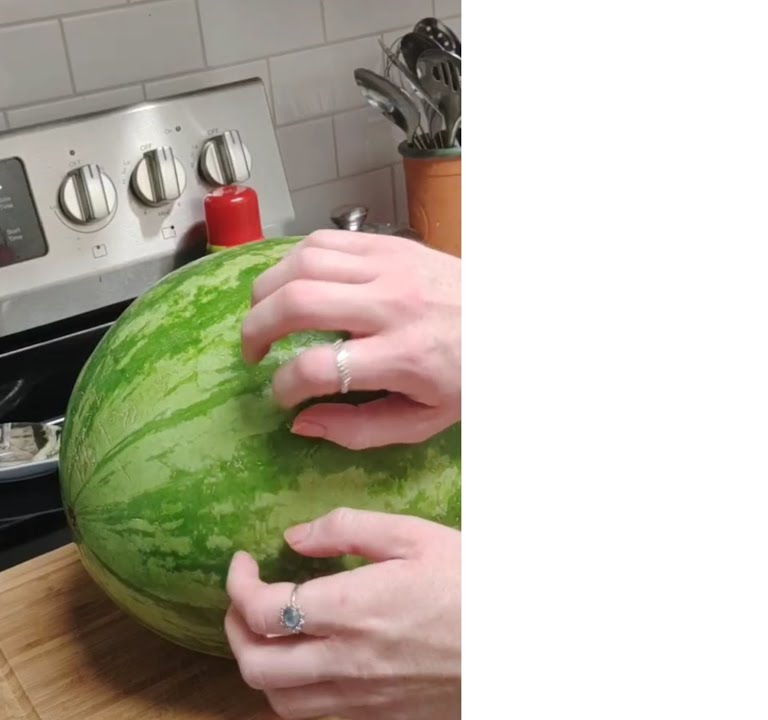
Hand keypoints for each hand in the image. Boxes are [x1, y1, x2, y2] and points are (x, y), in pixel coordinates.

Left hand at [224, 508, 459, 719]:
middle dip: (234, 628)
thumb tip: (294, 537)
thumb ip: (346, 529)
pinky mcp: (381, 715)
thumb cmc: (475, 581)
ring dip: (259, 665)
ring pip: (279, 699)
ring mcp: (364, 696)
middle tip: (244, 599)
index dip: (237, 584)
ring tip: (267, 632)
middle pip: (256, 664)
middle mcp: (349, 660)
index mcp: (353, 609)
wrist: (529, 642)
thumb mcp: (415, 535)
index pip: (261, 610)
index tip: (243, 563)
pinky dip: (292, 691)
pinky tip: (304, 661)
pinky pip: (315, 715)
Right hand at [241, 230, 460, 448]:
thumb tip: (301, 422)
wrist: (515, 320)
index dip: (284, 387)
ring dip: (267, 292)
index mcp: (404, 357)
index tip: (282, 396)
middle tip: (252, 352)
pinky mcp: (388, 244)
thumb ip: (359, 430)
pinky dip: (292, 262)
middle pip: (297, 303)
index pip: (318, 367)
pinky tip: (292, 286)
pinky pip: (322, 241)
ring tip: (264, 316)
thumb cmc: (467, 377)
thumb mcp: (423, 421)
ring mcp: (389, 267)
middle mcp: (392, 305)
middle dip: (255, 330)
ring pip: (301, 264)